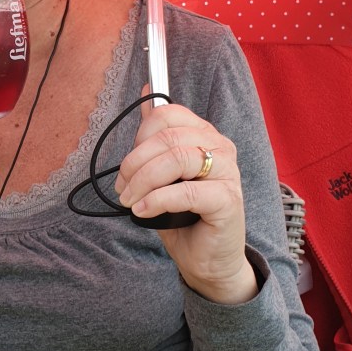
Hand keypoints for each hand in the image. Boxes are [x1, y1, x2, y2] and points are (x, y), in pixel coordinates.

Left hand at [114, 94, 257, 304]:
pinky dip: (157, 200)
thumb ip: (156, 136)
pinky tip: (143, 211)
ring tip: (131, 201)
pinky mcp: (228, 200)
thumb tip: (145, 91)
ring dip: (143, 182)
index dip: (139, 138)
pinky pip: (187, 192)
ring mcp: (229, 173)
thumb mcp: (163, 173)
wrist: (207, 259)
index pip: (167, 115)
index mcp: (205, 135)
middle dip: (134, 164)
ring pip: (177, 160)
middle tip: (122, 189)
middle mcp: (221, 148)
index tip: (128, 167)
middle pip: (168, 138)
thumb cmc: (184, 216)